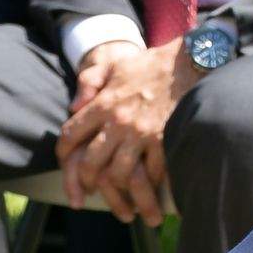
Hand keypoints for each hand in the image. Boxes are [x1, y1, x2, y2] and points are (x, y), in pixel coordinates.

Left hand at [56, 38, 197, 224]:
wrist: (188, 63)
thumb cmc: (151, 65)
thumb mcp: (115, 65)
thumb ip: (89, 81)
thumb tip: (73, 108)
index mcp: (104, 103)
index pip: (70, 135)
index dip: (64, 153)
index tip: (67, 162)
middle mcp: (119, 121)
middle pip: (91, 163)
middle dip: (86, 179)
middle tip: (90, 186)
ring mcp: (142, 134)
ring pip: (119, 174)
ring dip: (117, 186)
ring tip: (119, 190)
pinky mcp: (164, 140)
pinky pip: (150, 171)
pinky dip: (147, 181)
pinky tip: (148, 182)